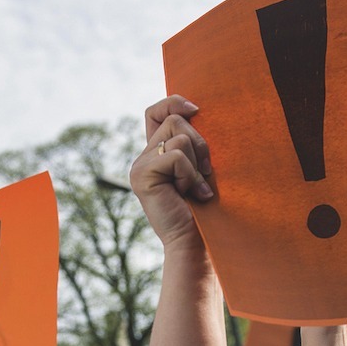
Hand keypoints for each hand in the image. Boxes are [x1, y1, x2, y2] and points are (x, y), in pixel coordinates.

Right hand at [129, 96, 213, 253]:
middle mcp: (144, 157)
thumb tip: (196, 109)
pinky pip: (176, 156)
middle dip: (200, 144)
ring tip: (197, 188)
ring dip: (197, 164)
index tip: (197, 110)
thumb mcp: (202, 168)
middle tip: (206, 173)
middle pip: (175, 120)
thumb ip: (194, 142)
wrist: (197, 243)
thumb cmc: (206, 209)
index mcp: (157, 153)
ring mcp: (140, 166)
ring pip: (179, 137)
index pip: (157, 112)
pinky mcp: (141, 175)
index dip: (174, 102)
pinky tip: (192, 195)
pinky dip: (191, 175)